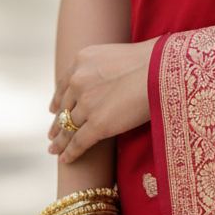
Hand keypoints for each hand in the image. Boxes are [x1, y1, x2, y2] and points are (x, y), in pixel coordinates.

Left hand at [48, 37, 159, 164]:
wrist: (161, 70)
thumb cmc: (150, 61)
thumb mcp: (115, 55)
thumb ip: (100, 68)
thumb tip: (103, 81)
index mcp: (81, 60)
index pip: (64, 85)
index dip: (58, 100)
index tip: (54, 110)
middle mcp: (78, 80)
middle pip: (64, 107)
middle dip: (58, 122)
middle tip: (52, 134)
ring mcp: (86, 104)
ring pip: (68, 127)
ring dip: (60, 140)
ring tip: (55, 149)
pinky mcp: (97, 125)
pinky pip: (78, 142)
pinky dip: (70, 153)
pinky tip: (64, 159)